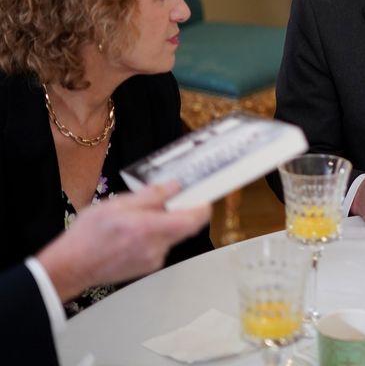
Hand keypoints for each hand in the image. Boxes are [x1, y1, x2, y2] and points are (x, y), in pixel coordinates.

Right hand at [37, 181, 209, 301]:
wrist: (71, 266)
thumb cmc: (88, 235)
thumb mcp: (117, 204)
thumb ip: (150, 196)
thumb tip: (174, 186)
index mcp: (149, 229)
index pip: (192, 220)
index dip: (203, 207)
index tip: (203, 196)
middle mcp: (156, 247)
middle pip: (184, 228)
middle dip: (180, 212)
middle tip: (169, 199)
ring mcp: (153, 260)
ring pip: (171, 236)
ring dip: (164, 224)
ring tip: (139, 217)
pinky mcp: (148, 267)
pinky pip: (160, 246)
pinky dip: (154, 235)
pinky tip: (133, 232)